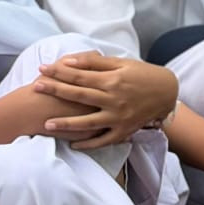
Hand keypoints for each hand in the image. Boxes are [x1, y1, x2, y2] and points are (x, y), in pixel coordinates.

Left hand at [36, 52, 177, 147]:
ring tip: (46, 124)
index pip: (80, 75)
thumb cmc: (143, 74)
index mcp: (113, 79)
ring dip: (66, 124)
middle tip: (36, 87)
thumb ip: (95, 62)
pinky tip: (73, 144)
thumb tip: (69, 61)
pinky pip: (104, 140)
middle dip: (55, 90)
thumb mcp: (122, 63)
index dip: (59, 71)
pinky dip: (89, 144)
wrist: (167, 92)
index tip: (42, 68)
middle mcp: (114, 99)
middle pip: (79, 95)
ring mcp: (119, 117)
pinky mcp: (124, 130)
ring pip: (88, 122)